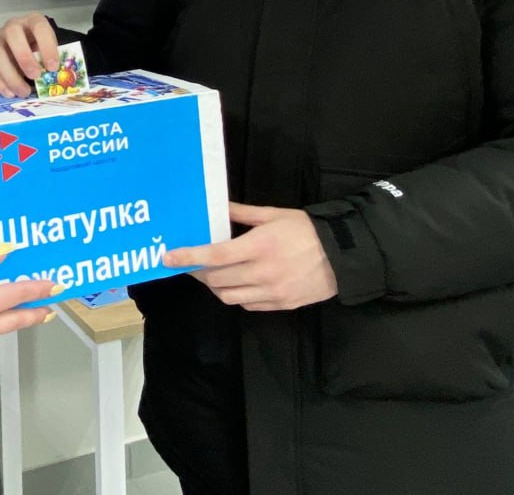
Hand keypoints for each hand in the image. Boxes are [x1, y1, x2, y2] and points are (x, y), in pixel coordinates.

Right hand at [0, 12, 59, 97]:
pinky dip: (0, 82)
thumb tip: (55, 79)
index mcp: (32, 21)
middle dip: (24, 57)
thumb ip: (51, 59)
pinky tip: (11, 93)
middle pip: (12, 34)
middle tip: (35, 75)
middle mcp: (12, 26)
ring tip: (24, 91)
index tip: (52, 67)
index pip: (39, 27)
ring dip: (11, 75)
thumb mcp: (48, 49)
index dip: (46, 46)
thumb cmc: (39, 48)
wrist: (23, 47)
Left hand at [163, 204, 337, 311]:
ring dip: (215, 287)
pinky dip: (236, 296)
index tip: (169, 258)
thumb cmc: (307, 230)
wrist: (344, 256)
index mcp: (259, 246)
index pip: (214, 255)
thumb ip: (243, 213)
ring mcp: (271, 292)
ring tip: (212, 274)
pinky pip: (248, 305)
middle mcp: (262, 272)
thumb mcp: (275, 214)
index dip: (188, 257)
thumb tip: (218, 207)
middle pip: (216, 280)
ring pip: (228, 297)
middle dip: (199, 272)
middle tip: (191, 264)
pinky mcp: (280, 305)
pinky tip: (237, 283)